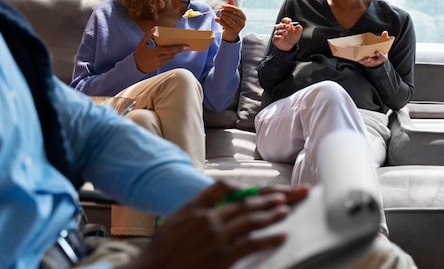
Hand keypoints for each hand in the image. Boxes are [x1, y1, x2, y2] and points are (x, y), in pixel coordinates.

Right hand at [121, 181, 308, 268]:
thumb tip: (206, 207)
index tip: (253, 188)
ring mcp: (217, 237)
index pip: (220, 188)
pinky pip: (252, 245)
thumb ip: (191, 211)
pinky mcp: (224, 257)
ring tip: (284, 211)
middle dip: (264, 199)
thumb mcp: (172, 222)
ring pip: (251, 220)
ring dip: (271, 214)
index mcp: (194, 208)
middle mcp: (207, 219)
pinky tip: (280, 236)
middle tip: (281, 197)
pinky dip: (269, 239)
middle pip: (242, 203)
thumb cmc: (160, 252)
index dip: (240, 187)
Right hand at [133, 27, 187, 72]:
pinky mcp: (159, 66)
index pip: (170, 50)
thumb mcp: (141, 43)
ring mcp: (159, 63)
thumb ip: (148, 35)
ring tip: (175, 49)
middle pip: (172, 54)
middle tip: (184, 47)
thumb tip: (154, 29)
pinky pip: (166, 61)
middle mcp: (159, 58)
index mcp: (155, 52)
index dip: (179, 48)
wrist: (135, 66)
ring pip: (170, 58)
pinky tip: (166, 53)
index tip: (185, 46)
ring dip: (172, 53)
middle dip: (178, 50)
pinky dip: (168, 57)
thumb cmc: (138, 54)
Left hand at [217, 0, 245, 42]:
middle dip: (224, 12)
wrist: (230, 35)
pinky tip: (216, 19)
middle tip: (221, 12)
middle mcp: (242, 23)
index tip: (222, 5)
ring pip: (227, 19)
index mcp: (243, 17)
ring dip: (222, 17)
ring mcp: (237, 28)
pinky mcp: (232, 31)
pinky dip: (219, 20)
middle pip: (232, 14)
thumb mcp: (232, 14)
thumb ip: (231, 6)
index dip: (229, 7)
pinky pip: (224, 24)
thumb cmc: (231, 23)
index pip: (237, 10)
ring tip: (220, 17)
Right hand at [271, 17, 302, 51]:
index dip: (286, 20)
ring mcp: (277, 33)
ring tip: (285, 32)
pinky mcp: (275, 39)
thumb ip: (299, 29)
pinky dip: (278, 37)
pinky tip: (281, 37)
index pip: (284, 20)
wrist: (290, 45)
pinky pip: (275, 37)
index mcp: (286, 24)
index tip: (289, 21)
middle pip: (280, 25)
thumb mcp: (297, 33)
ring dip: (281, 31)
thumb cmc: (293, 37)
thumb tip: (299, 26)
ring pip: (278, 31)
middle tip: (288, 27)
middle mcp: (280, 28)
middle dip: (284, 25)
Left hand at [357, 31, 388, 67]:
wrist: (378, 58)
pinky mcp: (366, 63)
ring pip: (367, 63)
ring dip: (363, 61)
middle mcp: (377, 61)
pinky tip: (356, 58)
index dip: (380, 55)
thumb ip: (384, 38)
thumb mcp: (384, 45)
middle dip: (370, 60)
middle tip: (366, 58)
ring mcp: (371, 63)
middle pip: (373, 61)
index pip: (382, 57)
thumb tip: (385, 32)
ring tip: (360, 59)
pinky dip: (359, 61)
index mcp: (383, 57)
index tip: (376, 51)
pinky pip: (362, 63)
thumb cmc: (381, 50)